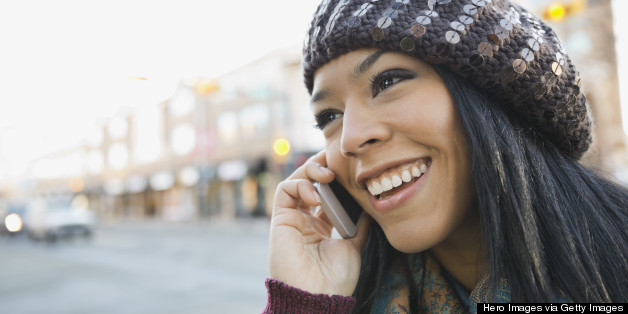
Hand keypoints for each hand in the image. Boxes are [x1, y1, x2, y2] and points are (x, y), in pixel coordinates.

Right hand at [268, 150, 370, 296]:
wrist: (318, 295)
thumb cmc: (335, 278)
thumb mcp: (354, 245)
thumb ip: (359, 224)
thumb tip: (370, 204)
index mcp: (320, 227)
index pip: (325, 194)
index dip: (334, 178)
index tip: (349, 167)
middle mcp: (304, 220)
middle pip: (309, 183)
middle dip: (322, 166)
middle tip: (336, 159)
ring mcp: (291, 219)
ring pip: (295, 181)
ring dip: (311, 171)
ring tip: (328, 174)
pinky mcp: (280, 219)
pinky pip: (284, 190)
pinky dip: (300, 184)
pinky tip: (316, 193)